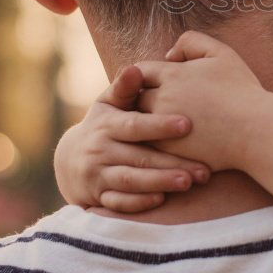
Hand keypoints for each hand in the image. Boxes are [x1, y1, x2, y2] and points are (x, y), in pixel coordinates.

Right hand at [54, 64, 211, 213]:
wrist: (69, 160)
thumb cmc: (103, 125)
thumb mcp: (108, 104)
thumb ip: (125, 88)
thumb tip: (134, 68)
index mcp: (107, 125)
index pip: (134, 125)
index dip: (159, 125)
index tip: (187, 125)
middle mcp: (100, 150)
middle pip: (138, 158)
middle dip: (170, 163)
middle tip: (202, 169)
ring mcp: (98, 175)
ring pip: (130, 181)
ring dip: (159, 183)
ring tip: (188, 183)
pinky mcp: (97, 197)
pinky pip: (118, 203)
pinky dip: (138, 202)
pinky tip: (162, 200)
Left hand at [134, 31, 272, 171]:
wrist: (257, 130)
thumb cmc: (242, 91)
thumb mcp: (221, 54)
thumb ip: (192, 43)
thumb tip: (169, 55)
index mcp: (172, 75)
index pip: (139, 72)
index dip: (145, 77)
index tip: (152, 83)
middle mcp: (162, 101)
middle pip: (134, 99)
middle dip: (140, 100)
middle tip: (146, 104)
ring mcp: (163, 130)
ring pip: (138, 125)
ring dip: (142, 123)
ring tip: (152, 124)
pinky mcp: (168, 154)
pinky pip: (148, 147)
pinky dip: (152, 143)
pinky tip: (163, 142)